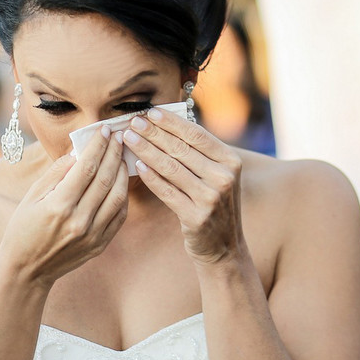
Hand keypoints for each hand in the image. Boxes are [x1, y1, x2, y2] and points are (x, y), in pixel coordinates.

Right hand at [0, 125, 128, 289]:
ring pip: (118, 196)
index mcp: (59, 205)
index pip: (87, 167)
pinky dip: (123, 196)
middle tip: (119, 136)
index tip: (105, 130)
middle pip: (106, 178)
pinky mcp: (100, 245)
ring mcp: (93, 234)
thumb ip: (56, 173)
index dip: (98, 145)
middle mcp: (79, 220)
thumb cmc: (23, 229)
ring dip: (123, 172)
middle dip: (114, 153)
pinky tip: (121, 182)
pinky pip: (119, 216)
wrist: (27, 270)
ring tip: (122, 156)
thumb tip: (77, 152)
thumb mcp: (31, 197)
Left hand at [122, 107, 245, 263]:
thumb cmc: (214, 203)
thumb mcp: (217, 175)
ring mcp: (211, 198)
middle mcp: (224, 178)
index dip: (172, 122)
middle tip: (133, 122)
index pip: (197, 135)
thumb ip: (200, 153)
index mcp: (231, 161)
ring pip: (171, 168)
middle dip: (154, 133)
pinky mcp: (196, 217)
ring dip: (146, 151)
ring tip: (129, 139)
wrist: (224, 246)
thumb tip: (168, 124)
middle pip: (181, 149)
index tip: (150, 112)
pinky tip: (136, 166)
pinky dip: (151, 177)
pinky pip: (167, 192)